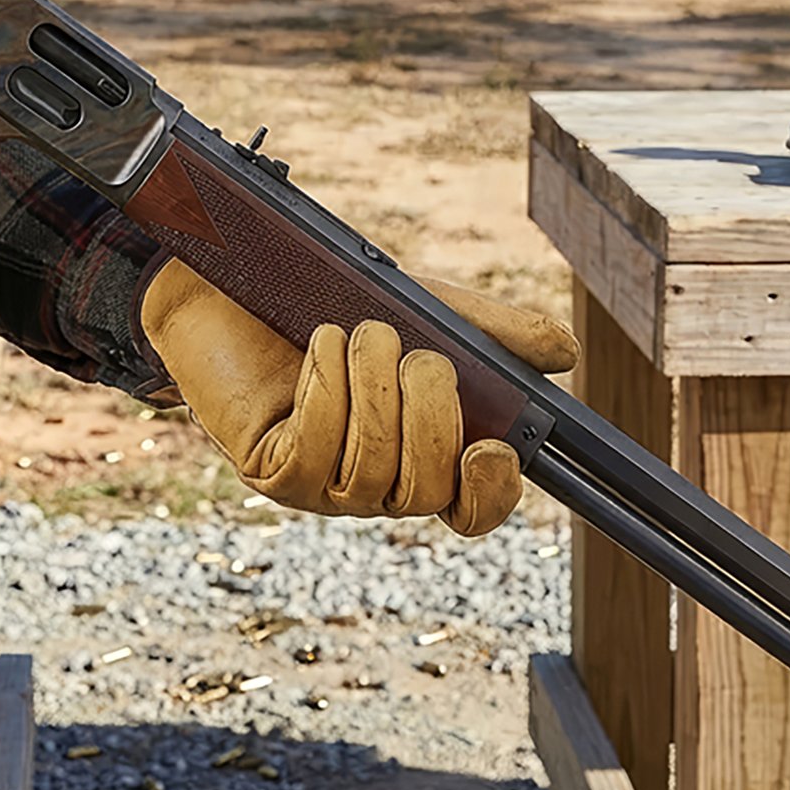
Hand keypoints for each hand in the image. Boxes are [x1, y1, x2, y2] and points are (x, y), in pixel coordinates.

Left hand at [138, 262, 578, 535]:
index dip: (491, 494)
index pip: (472, 509)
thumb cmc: (319, 299)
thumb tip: (564, 353)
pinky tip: (317, 347)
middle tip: (401, 345)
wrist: (225, 280)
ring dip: (371, 386)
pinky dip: (327, 388)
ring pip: (374, 470)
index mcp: (418, 450)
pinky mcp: (273, 470)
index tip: (491, 446)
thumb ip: (487, 330)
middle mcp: (374, 481)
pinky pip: (317, 451)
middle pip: (430, 489)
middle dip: (428, 409)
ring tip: (352, 330)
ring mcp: (321, 485)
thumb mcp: (416, 307)